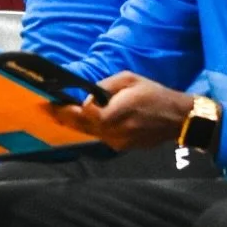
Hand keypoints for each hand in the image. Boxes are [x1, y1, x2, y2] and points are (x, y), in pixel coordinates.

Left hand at [61, 70, 192, 150]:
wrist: (177, 118)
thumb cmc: (154, 94)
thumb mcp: (129, 79)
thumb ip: (105, 87)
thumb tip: (88, 97)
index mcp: (116, 113)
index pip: (86, 114)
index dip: (70, 108)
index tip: (56, 102)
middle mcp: (115, 131)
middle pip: (83, 127)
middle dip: (65, 118)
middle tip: (49, 111)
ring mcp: (118, 142)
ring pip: (91, 134)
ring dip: (77, 124)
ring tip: (61, 115)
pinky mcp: (122, 147)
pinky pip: (102, 137)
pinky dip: (92, 129)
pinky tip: (86, 121)